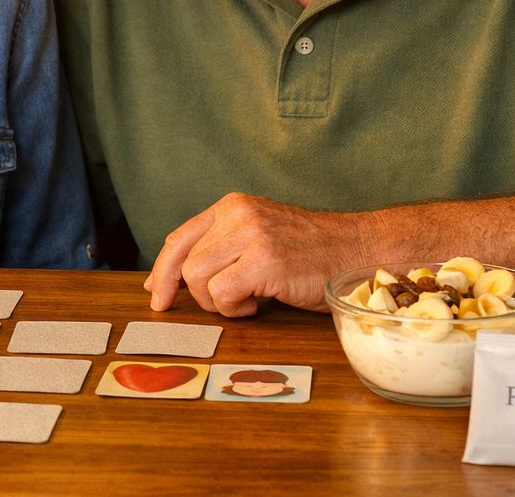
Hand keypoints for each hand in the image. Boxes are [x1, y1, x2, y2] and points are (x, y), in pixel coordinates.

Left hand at [143, 193, 361, 315]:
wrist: (357, 251)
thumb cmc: (310, 253)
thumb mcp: (259, 238)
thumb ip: (221, 249)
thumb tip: (172, 280)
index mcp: (232, 206)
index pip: (180, 238)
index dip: (162, 270)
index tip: (156, 293)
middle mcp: (237, 214)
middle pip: (183, 262)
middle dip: (191, 294)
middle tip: (213, 309)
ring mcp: (251, 235)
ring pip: (198, 279)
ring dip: (219, 302)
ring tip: (249, 300)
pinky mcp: (265, 260)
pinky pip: (223, 293)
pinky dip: (235, 308)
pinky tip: (258, 304)